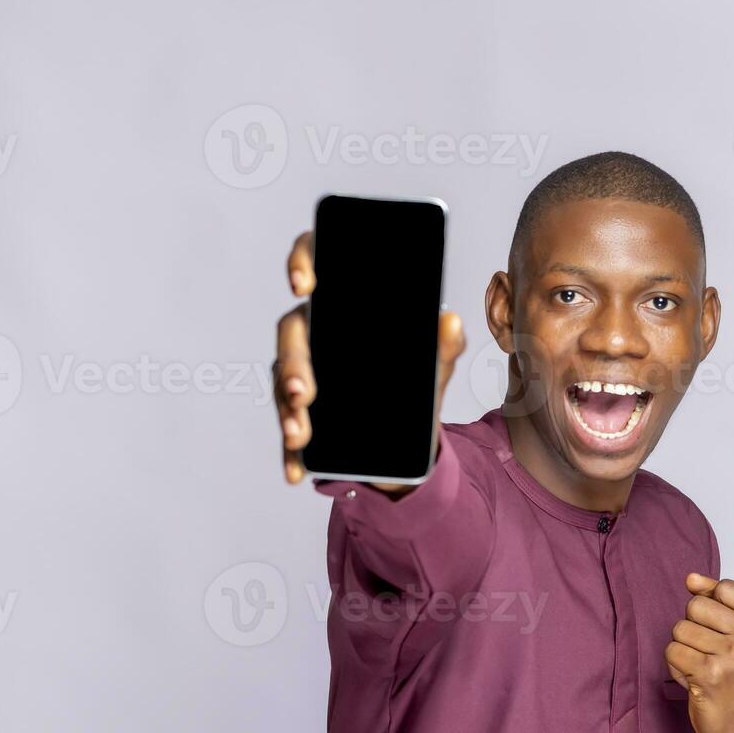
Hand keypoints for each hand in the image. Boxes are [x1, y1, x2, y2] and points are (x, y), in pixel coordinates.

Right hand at [274, 230, 465, 491]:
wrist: (409, 438)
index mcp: (343, 307)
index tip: (305, 283)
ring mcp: (301, 373)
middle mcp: (314, 335)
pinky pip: (288, 429)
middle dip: (294, 364)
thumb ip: (444, 344)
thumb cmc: (411, 382)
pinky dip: (289, 452)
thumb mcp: (434, 365)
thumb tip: (450, 321)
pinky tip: (295, 469)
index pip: (315, 266)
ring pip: (283, 383)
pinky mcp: (299, 413)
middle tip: (306, 392)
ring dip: (287, 410)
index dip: (302, 263)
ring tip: (301, 435)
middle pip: (291, 335)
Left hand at [665, 573, 733, 732]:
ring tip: (704, 668)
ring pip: (680, 628)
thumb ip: (717, 598)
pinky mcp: (711, 674)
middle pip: (696, 606)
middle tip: (713, 654)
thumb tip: (692, 578)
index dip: (713, 607)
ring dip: (684, 649)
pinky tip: (695, 680)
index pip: (724, 588)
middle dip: (695, 628)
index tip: (726, 633)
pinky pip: (672, 651)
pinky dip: (676, 666)